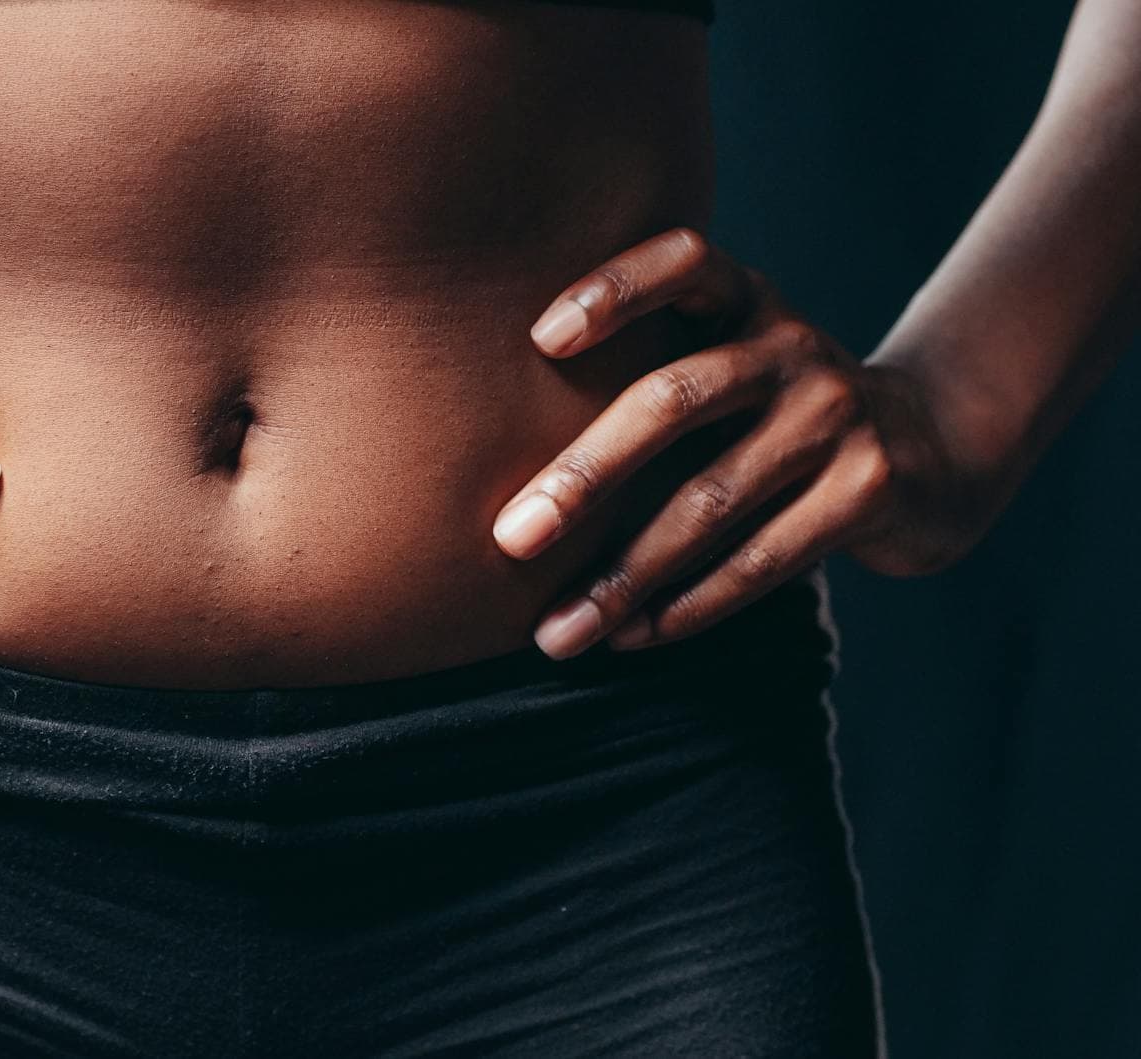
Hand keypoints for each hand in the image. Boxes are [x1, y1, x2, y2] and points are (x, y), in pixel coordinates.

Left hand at [494, 228, 994, 658]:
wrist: (930, 454)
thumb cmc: (771, 415)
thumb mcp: (726, 367)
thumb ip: (648, 383)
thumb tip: (501, 474)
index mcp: (744, 300)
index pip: (682, 262)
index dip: (614, 290)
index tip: (540, 340)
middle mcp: (792, 345)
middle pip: (673, 400)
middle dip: (584, 476)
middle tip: (511, 539)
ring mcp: (837, 416)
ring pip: (710, 502)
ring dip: (624, 577)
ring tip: (555, 633)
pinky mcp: (869, 490)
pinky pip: (762, 559)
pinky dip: (687, 606)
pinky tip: (630, 637)